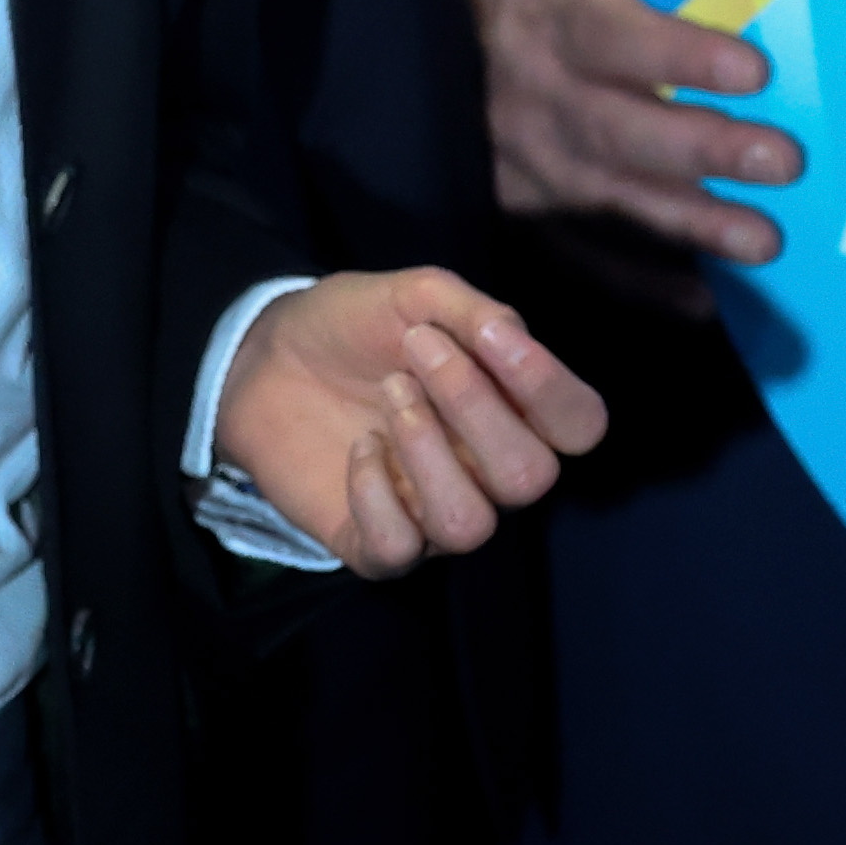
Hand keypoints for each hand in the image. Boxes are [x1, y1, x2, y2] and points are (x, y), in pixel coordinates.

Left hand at [208, 266, 608, 573]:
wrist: (265, 354)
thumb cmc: (355, 326)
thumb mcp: (414, 295)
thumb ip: (473, 310)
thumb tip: (513, 335)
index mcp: (512, 411)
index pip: (580, 426)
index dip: (549, 385)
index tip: (489, 333)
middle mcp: (486, 474)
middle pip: (531, 478)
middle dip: (473, 404)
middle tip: (416, 348)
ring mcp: (431, 515)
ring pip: (469, 525)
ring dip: (426, 449)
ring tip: (388, 394)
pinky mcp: (373, 544)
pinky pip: (397, 549)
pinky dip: (373, 493)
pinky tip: (358, 448)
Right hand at [459, 0, 798, 291]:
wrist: (421, 43)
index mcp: (544, 6)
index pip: (610, 34)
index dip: (679, 55)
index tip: (757, 69)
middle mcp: (531, 91)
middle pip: (617, 128)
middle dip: (703, 149)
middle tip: (786, 162)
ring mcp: (526, 162)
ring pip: (609, 198)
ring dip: (690, 224)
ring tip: (768, 243)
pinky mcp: (528, 211)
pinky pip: (582, 257)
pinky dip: (639, 285)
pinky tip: (700, 303)